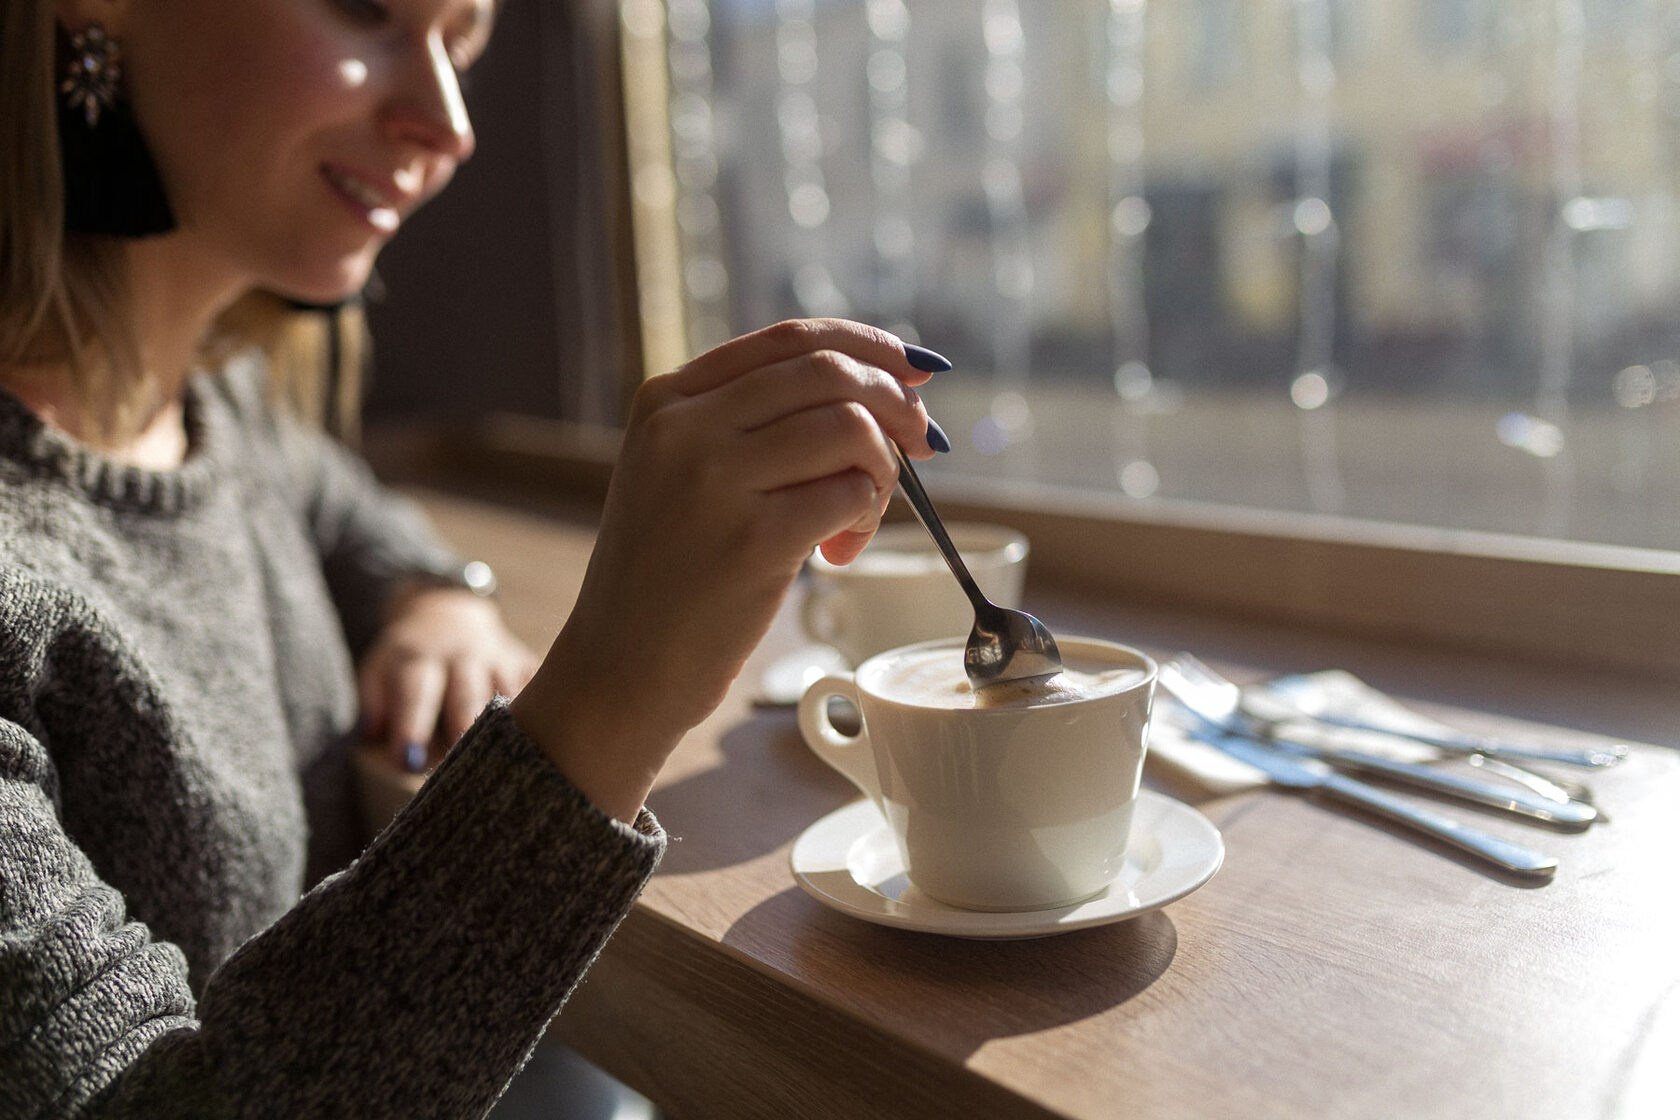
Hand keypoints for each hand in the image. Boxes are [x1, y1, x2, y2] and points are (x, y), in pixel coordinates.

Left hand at [358, 583, 539, 770]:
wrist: (448, 613)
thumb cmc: (409, 658)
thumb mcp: (378, 669)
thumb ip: (374, 703)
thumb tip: (376, 738)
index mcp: (419, 658)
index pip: (415, 693)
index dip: (411, 725)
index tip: (408, 760)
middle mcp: (461, 655)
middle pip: (467, 694)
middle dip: (465, 727)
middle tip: (465, 767)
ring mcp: (499, 658)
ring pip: (508, 692)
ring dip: (509, 725)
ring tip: (510, 759)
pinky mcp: (525, 663)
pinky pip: (540, 687)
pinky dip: (543, 709)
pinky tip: (547, 735)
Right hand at [511, 319, 944, 818]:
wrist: (618, 668)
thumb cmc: (668, 575)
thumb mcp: (678, 474)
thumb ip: (749, 425)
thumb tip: (878, 389)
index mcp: (668, 400)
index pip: (790, 339)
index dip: (868, 345)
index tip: (914, 369)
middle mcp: (687, 428)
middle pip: (830, 373)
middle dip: (895, 404)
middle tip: (921, 446)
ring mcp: (716, 481)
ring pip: (851, 429)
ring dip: (883, 471)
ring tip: (858, 518)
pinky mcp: (752, 541)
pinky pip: (852, 495)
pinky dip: (867, 517)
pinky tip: (837, 552)